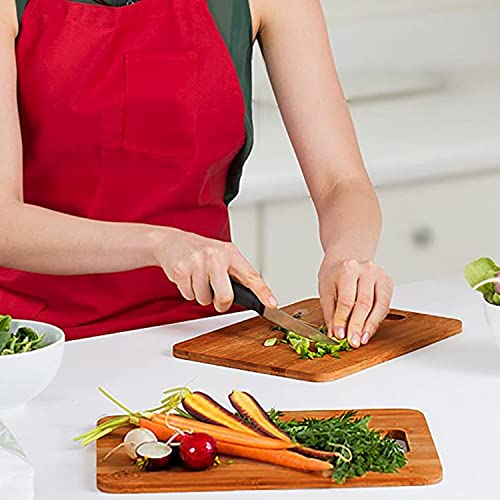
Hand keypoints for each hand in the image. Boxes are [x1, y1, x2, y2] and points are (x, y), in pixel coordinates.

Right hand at [151, 228, 276, 312]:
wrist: (172, 242)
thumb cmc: (201, 251)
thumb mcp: (223, 255)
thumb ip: (236, 273)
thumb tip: (252, 295)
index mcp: (230, 253)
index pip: (251, 275)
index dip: (263, 292)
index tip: (271, 304)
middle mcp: (215, 256)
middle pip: (225, 296)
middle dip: (221, 304)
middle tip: (217, 297)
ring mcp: (197, 262)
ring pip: (204, 299)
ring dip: (202, 295)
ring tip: (199, 279)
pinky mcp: (181, 270)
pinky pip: (189, 295)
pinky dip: (189, 292)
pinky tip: (188, 278)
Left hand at [318, 256, 392, 347]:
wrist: (346, 259)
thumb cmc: (335, 275)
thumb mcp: (326, 290)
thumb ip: (330, 312)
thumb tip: (334, 333)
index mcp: (348, 269)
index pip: (346, 300)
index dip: (343, 320)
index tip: (339, 335)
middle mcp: (366, 270)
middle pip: (364, 303)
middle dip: (357, 326)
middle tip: (352, 342)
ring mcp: (379, 276)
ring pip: (378, 306)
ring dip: (369, 326)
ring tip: (361, 340)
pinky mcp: (387, 283)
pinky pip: (384, 306)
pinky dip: (376, 321)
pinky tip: (368, 331)